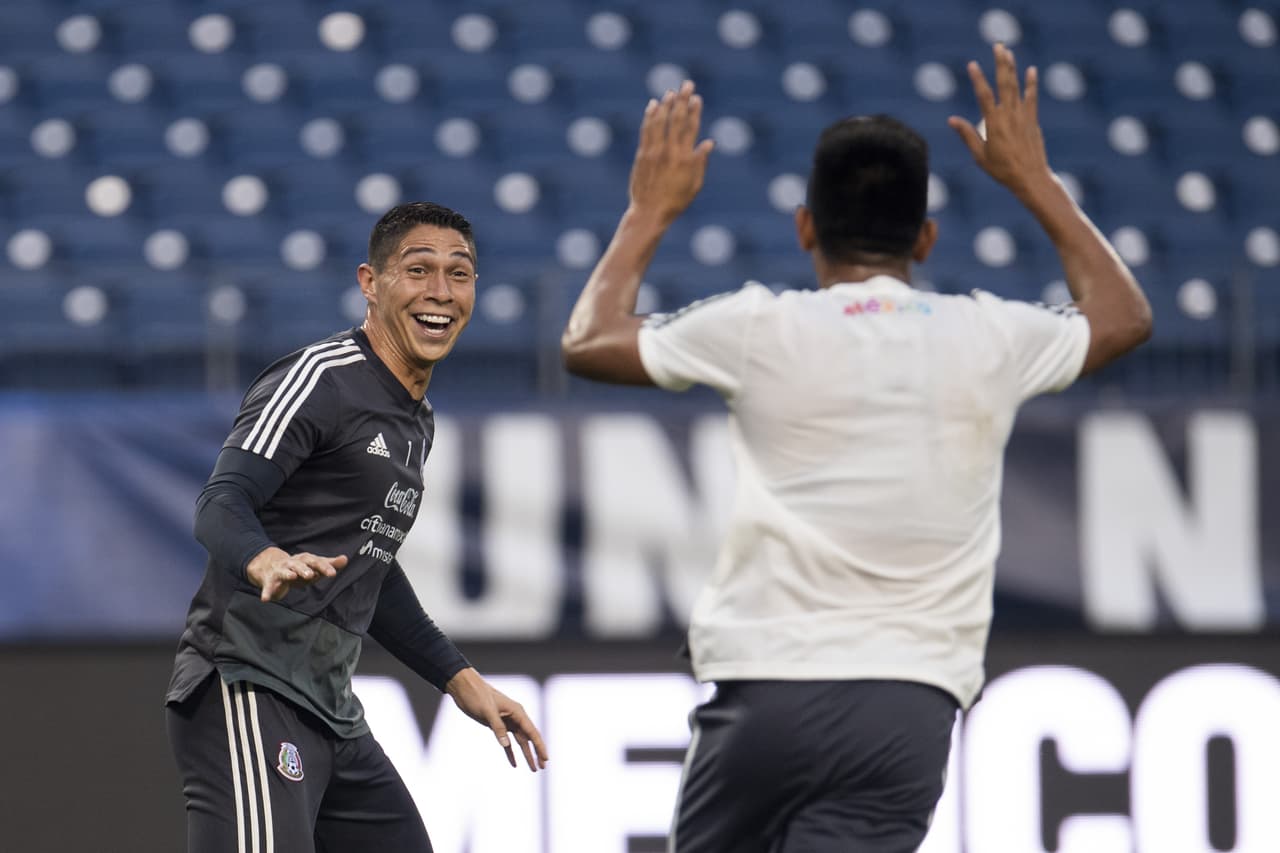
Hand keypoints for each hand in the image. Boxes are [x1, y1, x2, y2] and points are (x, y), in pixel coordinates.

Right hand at [245, 546, 347, 602]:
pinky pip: (268, 587)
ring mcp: (281, 571)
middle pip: (300, 565)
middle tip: (311, 575)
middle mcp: (293, 563)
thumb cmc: (298, 568)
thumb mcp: (314, 566)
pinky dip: (267, 592)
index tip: (333, 572)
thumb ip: (329, 564)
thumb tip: (345, 559)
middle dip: (305, 569)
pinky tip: (266, 599)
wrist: (270, 565)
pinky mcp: (270, 580)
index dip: (324, 567)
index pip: (316, 562)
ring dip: (288, 574)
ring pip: (285, 571)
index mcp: (305, 560)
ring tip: (292, 576)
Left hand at [445, 667, 548, 771]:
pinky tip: (514, 764)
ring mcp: (507, 722)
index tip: (546, 758)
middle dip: (536, 752)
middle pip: (529, 738)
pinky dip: (510, 753)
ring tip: (534, 769)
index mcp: (516, 711)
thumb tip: (506, 745)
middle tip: (543, 767)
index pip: (532, 732)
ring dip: (527, 754)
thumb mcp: (487, 711)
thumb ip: (497, 727)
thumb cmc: (477, 695)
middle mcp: (515, 717)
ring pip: (520, 741)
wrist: (464, 688)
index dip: (540, 746)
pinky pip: (507, 742)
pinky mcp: (497, 726)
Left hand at [628, 79, 714, 225]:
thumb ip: (700, 162)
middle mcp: (669, 152)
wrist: (649, 213)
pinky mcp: (642, 155)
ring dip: (666, 104)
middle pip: (677, 120)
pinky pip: (646, 130)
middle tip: (686, 85)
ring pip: (660, 121)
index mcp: (685, 159)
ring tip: (670, 92)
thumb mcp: (694, 185)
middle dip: (683, 100)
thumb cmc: (675, 202)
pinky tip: (653, 106)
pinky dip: (650, 116)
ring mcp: (654, 152)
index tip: (697, 97)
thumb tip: (708, 142)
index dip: (694, 111)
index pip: (691, 128)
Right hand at [948, 43, 1051, 197]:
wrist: (1030, 178)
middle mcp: (1009, 116)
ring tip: (1008, 52)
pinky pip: (1032, 98)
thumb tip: (952, 119)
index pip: (984, 96)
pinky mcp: (1032, 120)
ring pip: (1017, 87)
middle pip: (1004, 84)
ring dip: (1012, 68)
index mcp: (994, 124)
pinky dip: (1031, 84)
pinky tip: (1031, 70)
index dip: (978, 79)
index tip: (972, 65)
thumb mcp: (980, 156)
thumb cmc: (1002, 170)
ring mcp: (1023, 116)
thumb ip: (967, 135)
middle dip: (1000, 63)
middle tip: (997, 46)